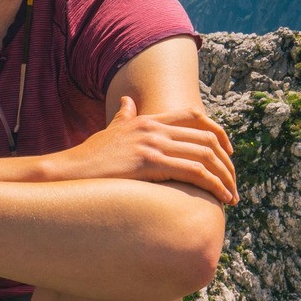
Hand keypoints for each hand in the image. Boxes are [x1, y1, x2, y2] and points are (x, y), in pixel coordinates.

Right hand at [47, 96, 238, 203]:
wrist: (66, 173)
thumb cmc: (87, 159)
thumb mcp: (109, 132)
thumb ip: (123, 118)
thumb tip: (127, 102)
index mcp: (147, 120)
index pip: (194, 117)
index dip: (218, 133)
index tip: (228, 153)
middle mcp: (153, 128)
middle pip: (206, 139)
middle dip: (226, 163)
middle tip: (233, 182)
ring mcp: (151, 144)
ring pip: (205, 157)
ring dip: (225, 178)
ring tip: (232, 196)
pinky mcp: (149, 163)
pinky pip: (194, 173)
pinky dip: (214, 186)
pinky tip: (221, 199)